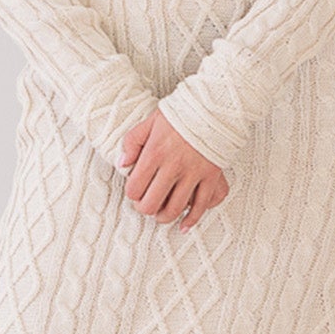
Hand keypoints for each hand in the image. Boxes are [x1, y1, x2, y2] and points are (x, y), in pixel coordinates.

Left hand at [118, 112, 228, 231]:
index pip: (135, 188)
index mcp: (155, 153)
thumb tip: (121, 165)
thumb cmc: (180, 114)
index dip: (132, 194)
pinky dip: (191, 220)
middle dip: (145, 209)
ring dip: (164, 217)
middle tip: (146, 205)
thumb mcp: (149, 122)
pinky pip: (200, 206)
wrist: (213, 107)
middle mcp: (173, 166)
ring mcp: (193, 173)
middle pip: (151, 203)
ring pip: (174, 209)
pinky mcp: (210, 177)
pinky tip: (183, 226)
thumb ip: (132, 143)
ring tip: (161, 215)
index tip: (135, 192)